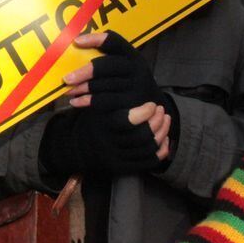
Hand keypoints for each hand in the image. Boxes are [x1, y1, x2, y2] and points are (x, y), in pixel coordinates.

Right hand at [40, 102, 167, 174]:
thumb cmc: (91, 122)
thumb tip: (122, 74)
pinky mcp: (126, 168)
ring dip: (162, 132)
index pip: (128, 121)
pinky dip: (161, 150)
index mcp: (102, 127)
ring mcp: (118, 158)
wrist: (78, 149)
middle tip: (161, 110)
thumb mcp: (95, 107)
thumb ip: (108, 96)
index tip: (151, 104)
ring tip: (166, 119)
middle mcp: (110, 144)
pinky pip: (150, 161)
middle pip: (142, 136)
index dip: (143, 112)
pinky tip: (165, 139)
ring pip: (148, 148)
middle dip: (156, 122)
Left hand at [64, 31, 164, 110]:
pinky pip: (106, 102)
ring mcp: (136, 88)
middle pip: (107, 66)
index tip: (76, 42)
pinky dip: (88, 102)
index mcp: (132, 54)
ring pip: (104, 86)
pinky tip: (76, 102)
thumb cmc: (128, 81)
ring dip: (82, 88)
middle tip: (66, 78)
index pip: (114, 41)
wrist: (153, 106)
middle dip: (84, 72)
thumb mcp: (124, 65)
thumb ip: (105, 58)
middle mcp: (136, 69)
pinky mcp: (132, 105)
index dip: (95, 39)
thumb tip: (74, 50)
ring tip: (68, 91)